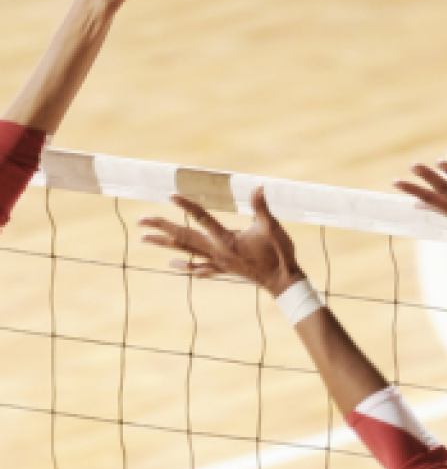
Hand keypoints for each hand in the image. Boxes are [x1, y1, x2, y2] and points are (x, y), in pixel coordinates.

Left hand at [140, 187, 303, 296]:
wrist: (282, 281)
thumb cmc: (278, 253)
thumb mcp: (272, 227)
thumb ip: (261, 207)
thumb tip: (258, 187)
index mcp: (227, 239)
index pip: (202, 218)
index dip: (187, 206)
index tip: (170, 196)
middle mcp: (217, 251)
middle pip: (184, 237)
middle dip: (161, 228)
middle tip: (141, 220)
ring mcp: (219, 262)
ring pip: (186, 252)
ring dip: (165, 245)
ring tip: (144, 239)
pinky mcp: (224, 269)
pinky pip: (199, 268)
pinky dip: (185, 265)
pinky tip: (174, 264)